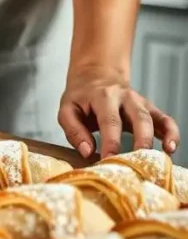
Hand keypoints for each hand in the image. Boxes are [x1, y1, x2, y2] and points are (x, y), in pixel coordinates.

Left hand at [57, 65, 178, 158]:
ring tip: (158, 158)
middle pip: (139, 118)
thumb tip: (87, 152)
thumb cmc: (80, 98)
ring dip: (160, 138)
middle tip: (137, 163)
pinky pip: (165, 120)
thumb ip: (74, 131)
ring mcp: (140, 102)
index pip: (110, 121)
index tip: (109, 160)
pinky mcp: (149, 109)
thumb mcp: (67, 110)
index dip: (111, 142)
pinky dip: (171, 133)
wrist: (95, 75)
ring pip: (154, 119)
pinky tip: (170, 148)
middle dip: (141, 141)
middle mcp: (125, 97)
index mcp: (103, 96)